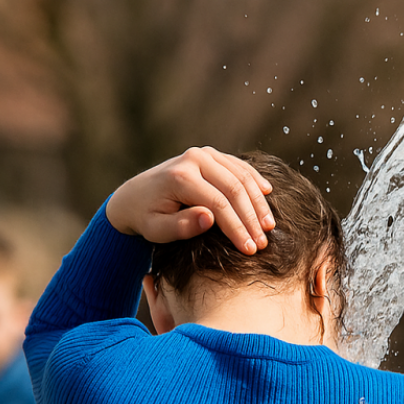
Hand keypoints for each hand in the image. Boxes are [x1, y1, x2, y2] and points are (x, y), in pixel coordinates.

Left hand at [106, 147, 274, 253]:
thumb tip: (209, 219)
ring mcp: (205, 154)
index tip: (249, 250)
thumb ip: (181, 226)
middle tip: (263, 242)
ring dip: (258, 203)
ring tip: (268, 226)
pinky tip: (267, 195)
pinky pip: (240, 167)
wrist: (134, 196)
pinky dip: (255, 181)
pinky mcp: (212, 155)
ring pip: (242, 177)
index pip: (219, 204)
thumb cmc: (146, 217)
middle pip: (235, 189)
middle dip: (251, 218)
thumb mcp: (156, 230)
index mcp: (180, 176)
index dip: (237, 228)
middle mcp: (194, 158)